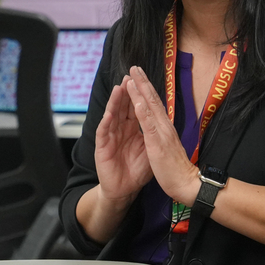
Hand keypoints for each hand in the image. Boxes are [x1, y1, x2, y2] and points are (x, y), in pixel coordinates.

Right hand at [94, 78, 152, 206]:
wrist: (125, 190)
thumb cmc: (137, 171)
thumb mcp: (151, 149)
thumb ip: (151, 132)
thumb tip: (160, 118)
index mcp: (134, 128)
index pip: (137, 106)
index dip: (139, 92)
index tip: (142, 78)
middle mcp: (122, 129)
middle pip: (124, 106)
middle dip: (127, 90)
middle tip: (129, 74)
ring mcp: (111, 137)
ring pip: (113, 115)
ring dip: (116, 101)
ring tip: (119, 88)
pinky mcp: (103, 148)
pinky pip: (104, 133)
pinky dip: (106, 122)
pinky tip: (109, 114)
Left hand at [125, 66, 198, 205]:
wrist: (186, 182)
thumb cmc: (176, 167)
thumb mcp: (168, 146)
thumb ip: (163, 134)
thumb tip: (160, 125)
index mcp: (165, 127)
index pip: (155, 104)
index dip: (147, 89)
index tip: (139, 76)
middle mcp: (165, 125)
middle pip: (153, 100)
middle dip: (143, 82)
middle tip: (134, 67)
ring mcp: (162, 132)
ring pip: (150, 107)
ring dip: (140, 91)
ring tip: (132, 77)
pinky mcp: (158, 143)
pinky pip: (149, 125)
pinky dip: (143, 112)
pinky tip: (137, 101)